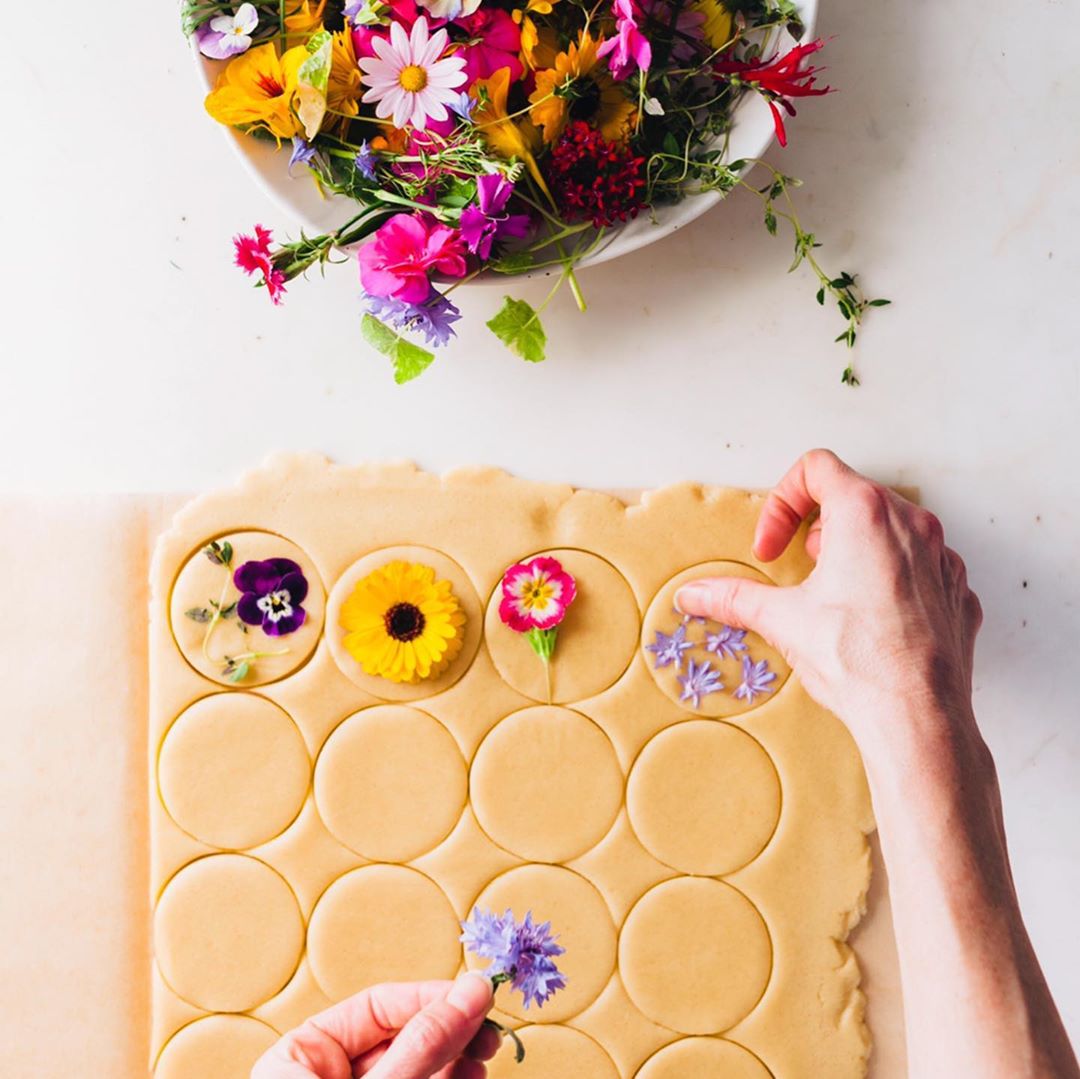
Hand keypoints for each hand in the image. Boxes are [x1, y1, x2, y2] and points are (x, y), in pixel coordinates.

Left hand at [252, 974, 498, 1078]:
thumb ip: (421, 1045)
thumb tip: (472, 991)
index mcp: (300, 1056)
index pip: (380, 1005)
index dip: (433, 998)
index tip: (478, 998)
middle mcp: (326, 1076)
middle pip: (404, 1036)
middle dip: (452, 1032)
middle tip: (489, 1034)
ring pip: (418, 1066)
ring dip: (456, 1060)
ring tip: (482, 1062)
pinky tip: (469, 1078)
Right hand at [675, 449, 982, 753]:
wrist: (917, 714)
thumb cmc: (858, 660)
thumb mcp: (782, 620)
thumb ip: (733, 598)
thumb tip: (694, 594)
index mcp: (864, 514)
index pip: (816, 467)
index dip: (783, 501)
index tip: (774, 546)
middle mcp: (910, 523)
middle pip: (855, 494)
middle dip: (818, 527)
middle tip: (802, 567)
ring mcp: (942, 556)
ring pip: (892, 528)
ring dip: (857, 549)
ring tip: (837, 593)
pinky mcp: (957, 589)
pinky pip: (922, 566)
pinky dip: (893, 579)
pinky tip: (873, 619)